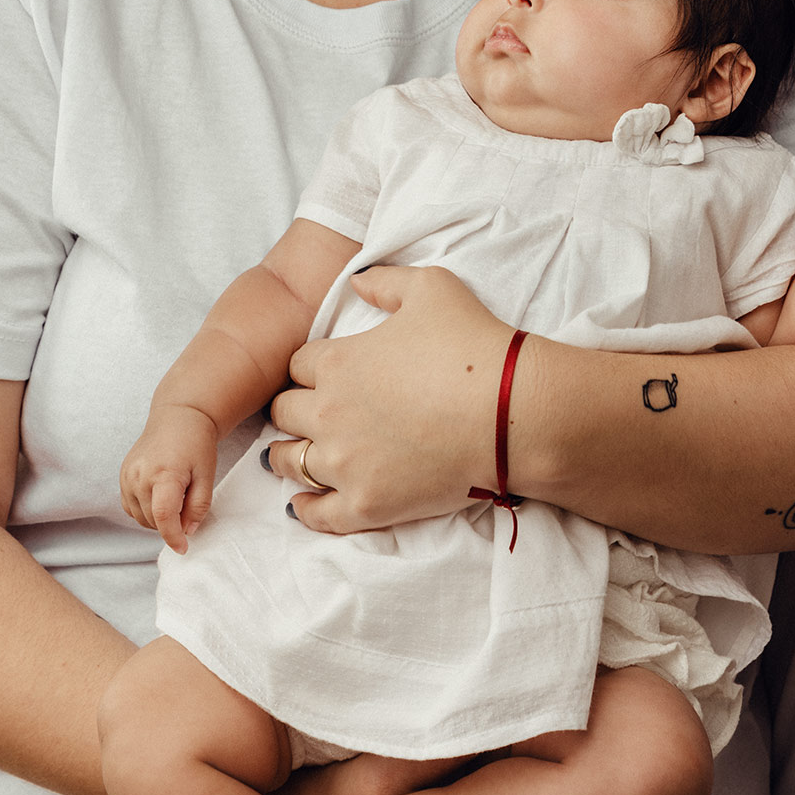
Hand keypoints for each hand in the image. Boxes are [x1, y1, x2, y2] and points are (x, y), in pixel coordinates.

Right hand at [119, 405, 217, 551]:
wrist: (178, 416)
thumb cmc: (196, 443)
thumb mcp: (207, 474)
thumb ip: (199, 506)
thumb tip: (187, 532)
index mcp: (164, 473)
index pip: (162, 517)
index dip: (173, 537)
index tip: (183, 548)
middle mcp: (140, 476)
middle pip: (152, 520)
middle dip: (171, 524)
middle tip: (188, 504)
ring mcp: (128, 476)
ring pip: (140, 517)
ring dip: (157, 518)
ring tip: (175, 495)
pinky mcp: (123, 476)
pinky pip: (131, 507)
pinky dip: (145, 510)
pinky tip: (160, 495)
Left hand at [265, 265, 514, 533]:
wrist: (509, 411)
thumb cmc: (472, 344)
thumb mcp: (431, 287)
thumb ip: (385, 280)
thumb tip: (355, 280)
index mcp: (338, 361)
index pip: (297, 364)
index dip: (310, 367)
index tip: (322, 374)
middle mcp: (329, 412)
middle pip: (285, 412)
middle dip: (294, 409)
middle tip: (308, 413)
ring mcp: (345, 463)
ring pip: (288, 462)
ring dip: (289, 455)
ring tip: (294, 456)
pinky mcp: (366, 503)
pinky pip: (316, 514)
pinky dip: (305, 508)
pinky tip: (303, 502)